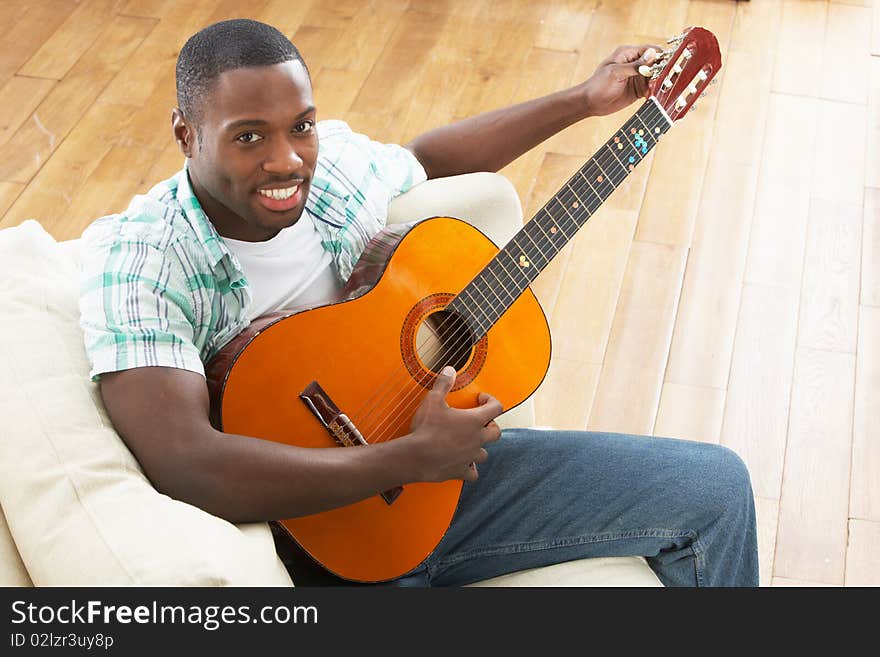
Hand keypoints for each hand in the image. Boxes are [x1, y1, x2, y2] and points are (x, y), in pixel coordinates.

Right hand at [407, 365, 502, 482]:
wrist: (416, 456)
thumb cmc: (426, 428)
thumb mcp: (433, 400)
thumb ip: (443, 384)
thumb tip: (450, 370)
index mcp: (474, 421)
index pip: (496, 407)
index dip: (491, 400)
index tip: (481, 399)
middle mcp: (477, 439)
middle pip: (496, 433)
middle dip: (490, 426)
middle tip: (479, 422)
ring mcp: (471, 456)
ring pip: (485, 453)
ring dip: (479, 447)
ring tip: (469, 443)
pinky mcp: (462, 471)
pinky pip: (473, 473)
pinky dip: (470, 469)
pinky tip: (464, 464)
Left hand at [579, 45, 661, 116]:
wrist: (589, 103)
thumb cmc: (598, 85)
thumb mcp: (616, 73)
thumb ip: (635, 65)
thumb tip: (652, 54)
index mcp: (628, 54)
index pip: (650, 50)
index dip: (661, 56)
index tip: (669, 64)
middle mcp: (634, 64)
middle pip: (655, 63)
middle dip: (662, 70)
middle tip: (666, 79)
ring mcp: (637, 77)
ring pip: (655, 76)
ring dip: (660, 82)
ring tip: (662, 88)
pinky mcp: (637, 90)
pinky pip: (651, 89)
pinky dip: (655, 92)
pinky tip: (656, 95)